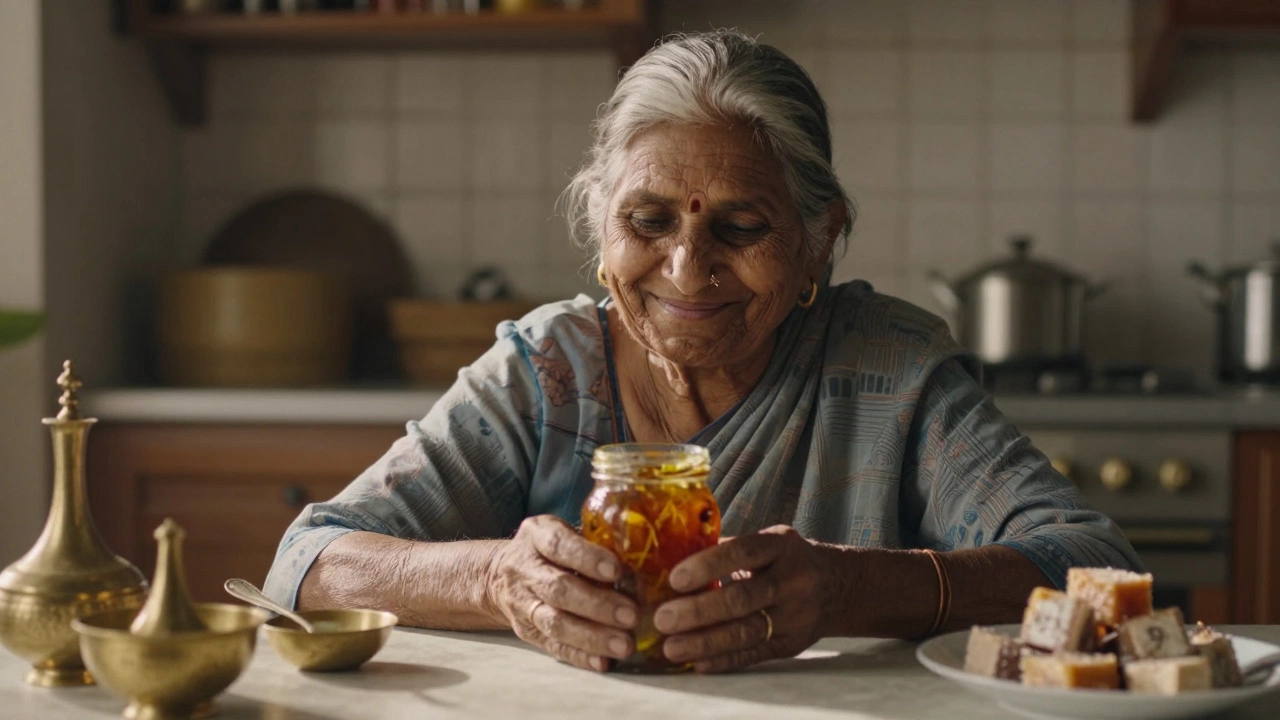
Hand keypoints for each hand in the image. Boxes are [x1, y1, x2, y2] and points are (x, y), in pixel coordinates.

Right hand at [484, 515, 638, 671]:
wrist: (499, 573)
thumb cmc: (549, 549)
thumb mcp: (564, 530)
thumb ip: (594, 543)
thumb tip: (639, 567)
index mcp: (536, 535)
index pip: (558, 545)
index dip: (587, 558)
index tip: (616, 570)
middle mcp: (524, 569)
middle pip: (558, 590)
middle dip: (597, 605)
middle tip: (631, 615)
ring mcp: (522, 603)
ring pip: (554, 622)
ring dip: (591, 636)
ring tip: (624, 644)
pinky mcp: (526, 631)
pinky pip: (552, 646)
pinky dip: (579, 656)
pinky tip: (603, 662)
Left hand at [653, 525, 830, 672]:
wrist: (837, 586)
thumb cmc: (785, 560)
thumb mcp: (767, 543)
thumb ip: (728, 550)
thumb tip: (670, 557)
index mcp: (782, 545)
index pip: (742, 552)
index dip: (707, 566)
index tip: (675, 579)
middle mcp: (793, 580)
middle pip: (742, 598)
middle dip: (699, 611)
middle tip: (662, 619)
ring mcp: (796, 615)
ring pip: (747, 632)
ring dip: (705, 642)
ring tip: (671, 647)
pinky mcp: (793, 644)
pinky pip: (754, 655)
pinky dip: (724, 660)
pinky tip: (697, 662)